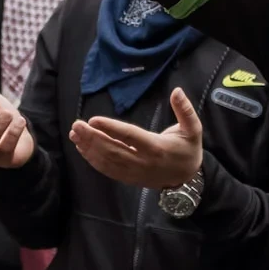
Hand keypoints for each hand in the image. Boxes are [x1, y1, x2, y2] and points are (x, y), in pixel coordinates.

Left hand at [69, 86, 203, 190]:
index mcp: (156, 147)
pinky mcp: (129, 178)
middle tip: (77, 125)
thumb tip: (177, 91)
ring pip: (108, 161)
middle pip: (113, 150)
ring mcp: (134, 172)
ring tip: (75, 134)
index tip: (94, 120)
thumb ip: (185, 110)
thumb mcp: (193, 129)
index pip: (129, 136)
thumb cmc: (188, 148)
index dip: (111, 128)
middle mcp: (142, 162)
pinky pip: (108, 170)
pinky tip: (82, 148)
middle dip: (92, 138)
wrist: (187, 177)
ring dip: (89, 148)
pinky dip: (93, 160)